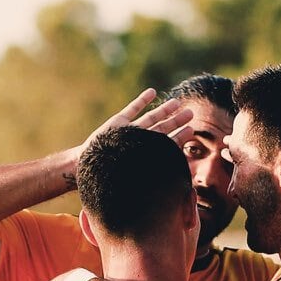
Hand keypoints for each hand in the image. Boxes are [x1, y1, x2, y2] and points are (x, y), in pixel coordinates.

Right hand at [71, 89, 194, 177]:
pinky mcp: (116, 123)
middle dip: (176, 121)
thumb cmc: (112, 177)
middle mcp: (139, 142)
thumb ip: (156, 176)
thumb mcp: (138, 177)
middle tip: (190, 113)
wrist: (88, 169)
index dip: (179, 137)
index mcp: (145, 155)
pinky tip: (152, 92)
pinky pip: (131, 109)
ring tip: (176, 103)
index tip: (192, 130)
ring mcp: (128, 132)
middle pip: (162, 129)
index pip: (166, 145)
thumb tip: (177, 187)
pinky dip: (141, 100)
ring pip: (150, 119)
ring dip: (164, 110)